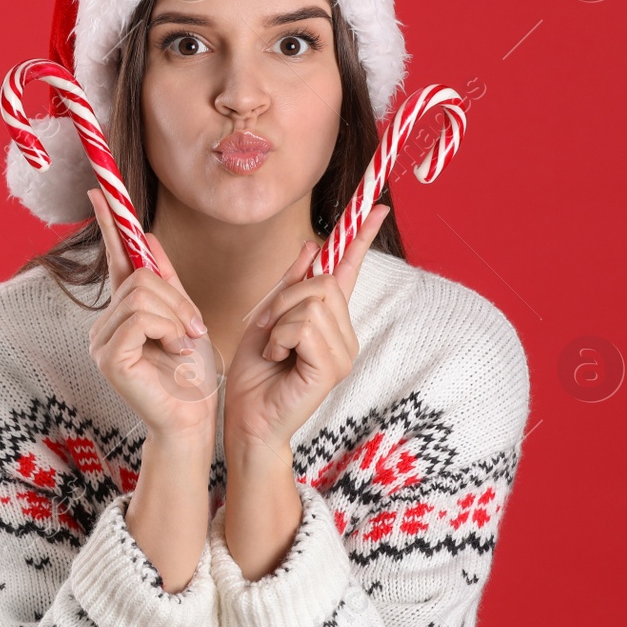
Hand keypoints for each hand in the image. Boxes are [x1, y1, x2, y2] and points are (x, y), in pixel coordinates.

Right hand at [85, 188, 219, 445]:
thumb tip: (148, 237)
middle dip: (176, 297)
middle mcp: (105, 324)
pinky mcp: (109, 356)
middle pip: (139, 276)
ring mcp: (101, 340)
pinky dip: (168, 329)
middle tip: (193, 327)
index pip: (114, 260)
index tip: (98, 192)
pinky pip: (141, 317)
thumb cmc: (191, 377)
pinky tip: (175, 351)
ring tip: (185, 343)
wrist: (193, 421)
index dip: (108, 225)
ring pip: (142, 294)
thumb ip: (167, 282)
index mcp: (123, 313)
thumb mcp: (184, 318)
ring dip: (176, 315)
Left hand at [224, 205, 391, 459]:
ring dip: (278, 321)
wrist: (247, 419)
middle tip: (266, 329)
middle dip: (284, 298)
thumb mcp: (266, 318)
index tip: (379, 207)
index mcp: (329, 319)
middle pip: (322, 281)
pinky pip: (304, 325)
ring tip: (273, 349)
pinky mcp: (333, 367)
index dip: (361, 237)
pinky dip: (280, 337)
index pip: (350, 270)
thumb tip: (312, 245)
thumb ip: (289, 285)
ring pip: (312, 301)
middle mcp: (344, 333)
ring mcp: (343, 351)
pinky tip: (279, 359)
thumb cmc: (254, 374)